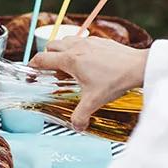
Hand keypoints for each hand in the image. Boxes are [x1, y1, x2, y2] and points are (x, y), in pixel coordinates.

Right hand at [29, 36, 148, 131]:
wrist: (137, 66)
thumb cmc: (116, 80)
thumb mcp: (95, 101)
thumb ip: (81, 115)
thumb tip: (76, 126)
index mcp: (70, 60)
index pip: (42, 58)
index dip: (33, 65)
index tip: (30, 71)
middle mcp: (75, 47)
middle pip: (51, 46)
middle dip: (48, 57)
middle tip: (53, 71)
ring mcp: (88, 41)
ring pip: (65, 40)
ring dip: (62, 50)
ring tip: (70, 66)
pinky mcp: (99, 40)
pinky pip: (81, 41)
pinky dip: (78, 48)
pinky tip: (88, 62)